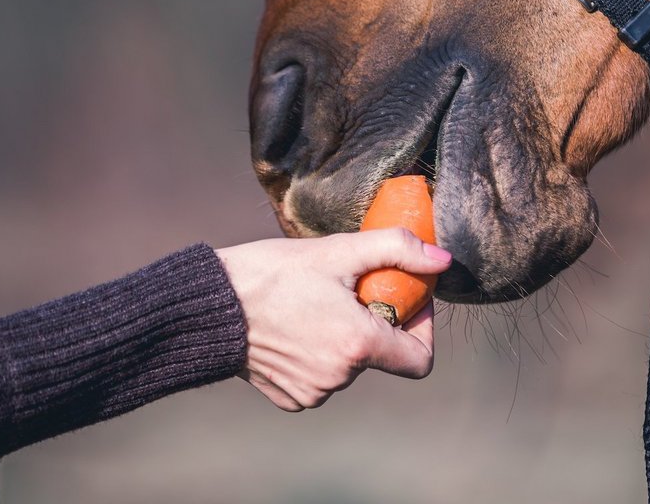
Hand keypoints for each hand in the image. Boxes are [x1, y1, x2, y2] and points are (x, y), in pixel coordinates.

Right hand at [216, 228, 451, 411]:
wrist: (207, 306)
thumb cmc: (270, 274)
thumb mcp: (337, 251)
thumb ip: (397, 250)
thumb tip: (442, 260)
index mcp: (357, 345)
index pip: (419, 359)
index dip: (422, 328)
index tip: (407, 300)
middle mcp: (339, 378)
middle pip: (380, 353)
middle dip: (375, 320)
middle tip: (350, 286)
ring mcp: (312, 392)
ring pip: (349, 365)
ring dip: (344, 336)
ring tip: (316, 302)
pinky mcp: (289, 398)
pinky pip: (320, 378)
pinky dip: (318, 353)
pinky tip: (295, 325)